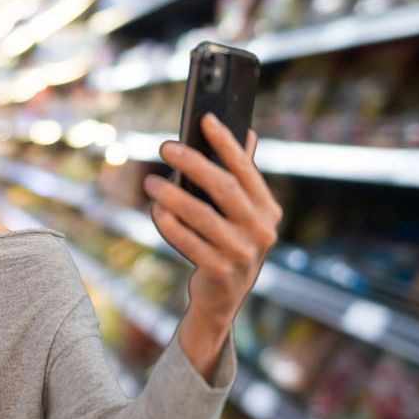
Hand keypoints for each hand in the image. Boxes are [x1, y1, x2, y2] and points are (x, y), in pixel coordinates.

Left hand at [142, 113, 282, 375]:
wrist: (222, 299)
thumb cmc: (227, 244)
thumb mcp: (240, 214)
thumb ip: (241, 177)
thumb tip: (247, 132)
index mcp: (268, 210)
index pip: (246, 170)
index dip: (226, 143)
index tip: (206, 119)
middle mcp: (261, 231)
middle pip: (224, 188)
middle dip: (193, 163)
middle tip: (166, 147)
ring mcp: (243, 254)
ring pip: (202, 215)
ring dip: (173, 195)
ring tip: (150, 181)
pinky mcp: (221, 273)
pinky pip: (189, 243)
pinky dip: (169, 225)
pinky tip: (154, 211)